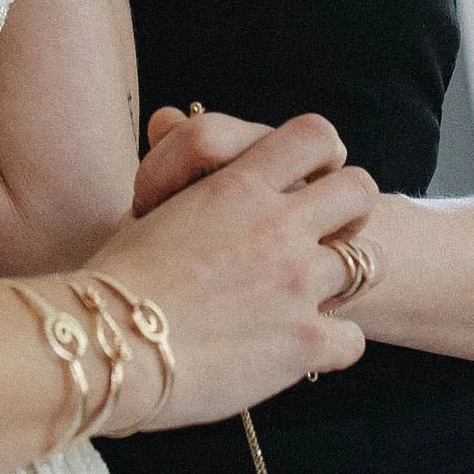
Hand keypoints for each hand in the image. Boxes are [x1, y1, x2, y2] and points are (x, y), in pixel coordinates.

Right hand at [80, 113, 377, 429]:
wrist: (105, 349)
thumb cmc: (110, 286)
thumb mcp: (145, 213)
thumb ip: (178, 175)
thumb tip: (172, 122)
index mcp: (237, 187)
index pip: (314, 136)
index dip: (322, 156)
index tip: (308, 180)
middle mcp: (277, 227)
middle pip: (359, 190)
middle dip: (350, 212)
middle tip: (324, 238)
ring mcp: (297, 283)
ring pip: (368, 264)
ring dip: (342, 283)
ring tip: (306, 299)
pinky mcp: (304, 341)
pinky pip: (354, 338)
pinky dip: (332, 345)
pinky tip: (298, 351)